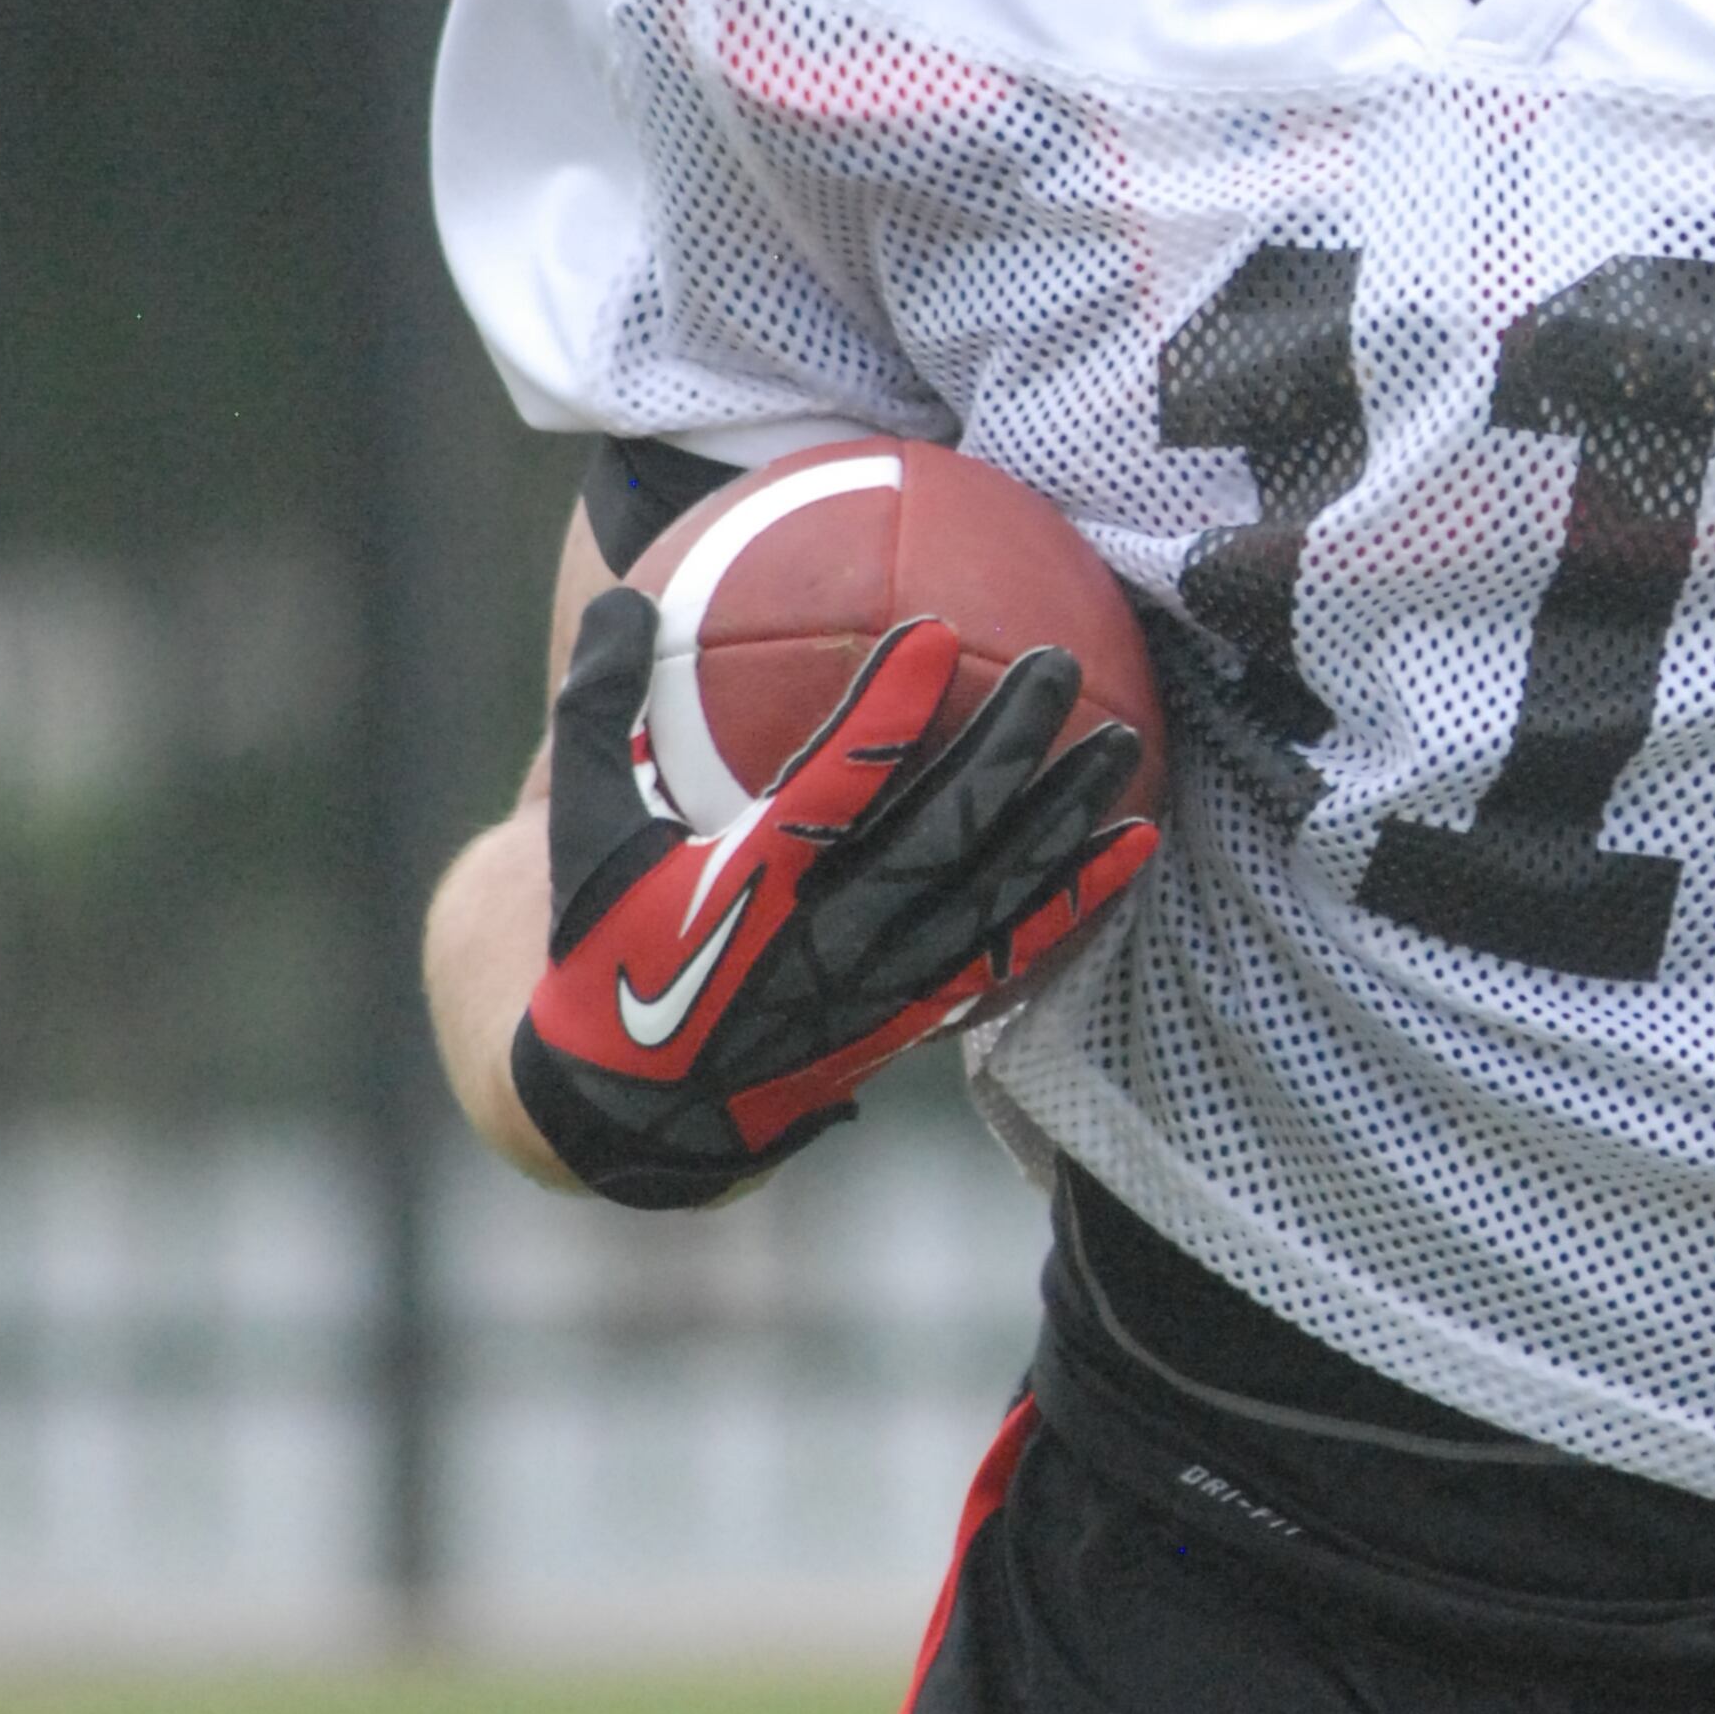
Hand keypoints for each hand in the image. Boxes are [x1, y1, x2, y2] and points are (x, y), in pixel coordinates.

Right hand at [511, 583, 1156, 1211]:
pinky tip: (1135, 843)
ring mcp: (877, 988)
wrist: (632, 1113)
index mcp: (741, 890)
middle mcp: (822, 942)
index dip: (883, 718)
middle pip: (937, 837)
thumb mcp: (580, 836)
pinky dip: (1075, 900)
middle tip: (1058, 661)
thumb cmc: (606, 947)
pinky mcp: (913, 1019)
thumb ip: (598, 714)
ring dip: (1060, 818)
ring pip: (990, 895)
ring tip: (1121, 738)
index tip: (933, 633)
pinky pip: (1008, 955)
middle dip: (1002, 747)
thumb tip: (621, 600)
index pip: (827, 793)